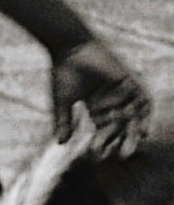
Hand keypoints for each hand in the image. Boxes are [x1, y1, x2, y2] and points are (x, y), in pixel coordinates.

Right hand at [51, 39, 152, 156]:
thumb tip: (60, 144)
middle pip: (121, 122)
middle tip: (124, 154)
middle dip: (124, 138)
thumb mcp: (63, 102)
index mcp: (95, 104)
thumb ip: (63, 122)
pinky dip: (143, 112)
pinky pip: (141, 98)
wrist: (70, 49)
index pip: (103, 127)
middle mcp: (111, 98)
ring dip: (137, 128)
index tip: (99, 155)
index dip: (103, 141)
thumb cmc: (63, 72)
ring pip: (134, 112)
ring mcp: (121, 89)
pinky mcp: (130, 80)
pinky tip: (144, 127)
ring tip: (138, 142)